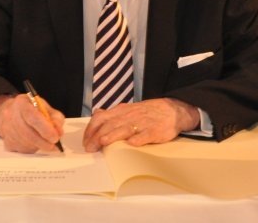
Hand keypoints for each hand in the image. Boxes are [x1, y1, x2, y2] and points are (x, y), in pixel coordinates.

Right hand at [0, 94, 64, 152]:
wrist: (11, 114)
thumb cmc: (31, 110)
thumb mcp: (45, 108)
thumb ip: (55, 118)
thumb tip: (59, 133)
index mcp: (22, 103)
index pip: (33, 118)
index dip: (45, 129)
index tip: (55, 138)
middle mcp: (11, 115)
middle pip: (29, 134)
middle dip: (44, 142)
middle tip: (54, 144)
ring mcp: (7, 130)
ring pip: (27, 144)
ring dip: (39, 145)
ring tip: (43, 140)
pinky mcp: (7, 143)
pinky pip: (23, 150)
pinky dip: (33, 148)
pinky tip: (34, 141)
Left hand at [82, 98, 199, 151]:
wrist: (172, 110)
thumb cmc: (146, 113)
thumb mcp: (127, 110)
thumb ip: (112, 115)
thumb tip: (96, 116)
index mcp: (121, 111)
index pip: (101, 118)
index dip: (91, 129)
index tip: (85, 141)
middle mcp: (129, 116)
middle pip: (110, 125)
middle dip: (98, 136)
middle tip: (90, 148)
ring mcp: (142, 123)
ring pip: (125, 128)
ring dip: (113, 135)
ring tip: (104, 142)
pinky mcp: (155, 130)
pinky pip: (146, 134)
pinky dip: (139, 139)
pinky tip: (132, 144)